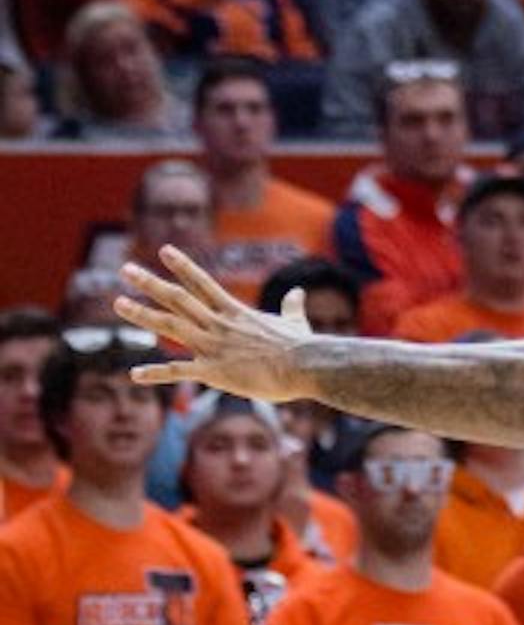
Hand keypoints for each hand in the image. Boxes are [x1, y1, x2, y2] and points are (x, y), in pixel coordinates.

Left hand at [115, 248, 315, 401]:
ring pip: (170, 326)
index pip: (202, 283)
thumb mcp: (295, 321)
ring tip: (119, 303)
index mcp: (235, 311)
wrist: (303, 365)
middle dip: (150, 283)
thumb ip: (292, 307)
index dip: (182, 266)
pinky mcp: (214, 372)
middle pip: (177, 298)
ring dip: (142, 314)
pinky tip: (134, 375)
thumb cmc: (302, 346)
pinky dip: (155, 374)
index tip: (164, 250)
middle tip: (126, 270)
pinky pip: (178, 372)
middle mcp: (218, 324)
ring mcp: (213, 346)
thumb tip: (299, 293)